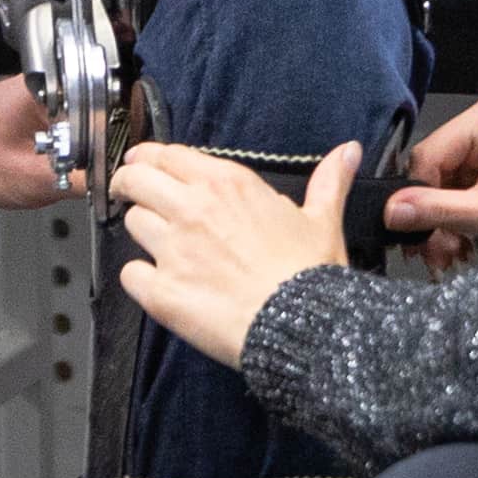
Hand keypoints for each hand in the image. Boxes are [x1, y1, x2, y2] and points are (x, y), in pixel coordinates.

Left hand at [113, 139, 358, 371]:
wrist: (303, 326)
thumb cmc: (312, 274)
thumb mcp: (324, 221)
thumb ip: (329, 181)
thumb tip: (348, 151)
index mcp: (227, 184)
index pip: (168, 154)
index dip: (151, 158)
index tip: (147, 165)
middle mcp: (193, 208)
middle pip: (135, 179)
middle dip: (128, 184)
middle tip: (130, 194)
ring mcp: (173, 250)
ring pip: (131, 223)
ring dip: (141, 232)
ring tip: (158, 245)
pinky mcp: (161, 291)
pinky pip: (129, 274)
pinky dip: (140, 279)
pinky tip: (158, 284)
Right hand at [380, 88, 477, 273]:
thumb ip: (438, 210)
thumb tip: (391, 210)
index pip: (433, 151)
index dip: (416, 193)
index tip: (406, 228)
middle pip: (437, 170)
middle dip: (432, 216)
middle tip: (427, 253)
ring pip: (445, 186)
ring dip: (442, 226)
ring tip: (445, 259)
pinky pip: (460, 193)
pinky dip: (457, 223)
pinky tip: (458, 248)